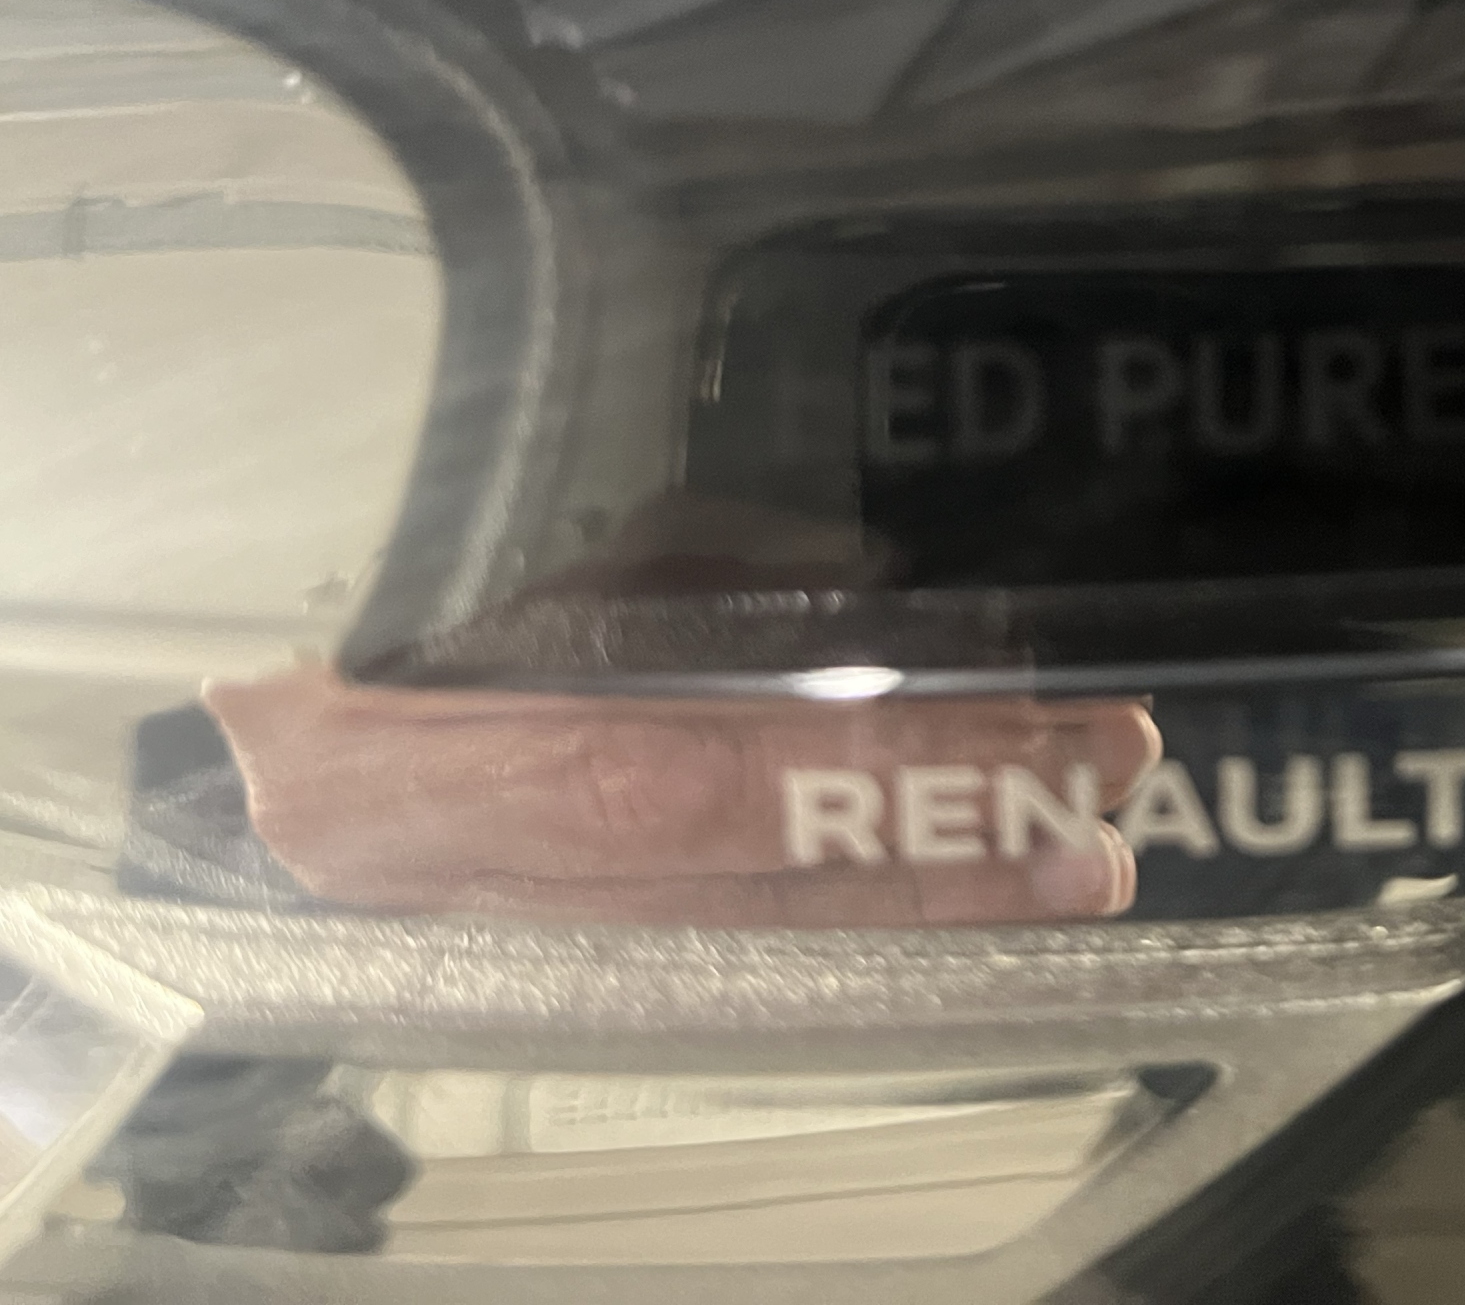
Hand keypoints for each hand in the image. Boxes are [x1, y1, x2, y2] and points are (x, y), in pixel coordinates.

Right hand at [204, 496, 1158, 926]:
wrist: (287, 794)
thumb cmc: (445, 654)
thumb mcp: (594, 579)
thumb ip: (739, 593)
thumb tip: (908, 613)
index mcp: (518, 748)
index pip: (752, 767)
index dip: (913, 765)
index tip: (1056, 735)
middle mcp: (541, 869)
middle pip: (785, 871)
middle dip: (960, 845)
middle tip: (1099, 820)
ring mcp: (566, 936)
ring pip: (783, 932)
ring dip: (942, 901)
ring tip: (1075, 873)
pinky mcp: (593, 963)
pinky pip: (751, 954)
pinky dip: (868, 930)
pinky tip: (969, 903)